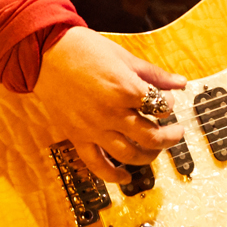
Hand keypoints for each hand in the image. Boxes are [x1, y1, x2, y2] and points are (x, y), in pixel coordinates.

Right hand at [34, 28, 185, 185]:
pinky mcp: (78, 137)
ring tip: (155, 150)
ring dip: (149, 156)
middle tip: (175, 132)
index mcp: (126, 89)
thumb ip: (154, 74)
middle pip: (151, 137)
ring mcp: (94, 128)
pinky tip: (125, 177)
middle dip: (170, 137)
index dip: (170, 104)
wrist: (45, 53)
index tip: (167, 101)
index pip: (161, 106)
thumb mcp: (124, 57)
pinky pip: (97, 164)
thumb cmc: (84, 49)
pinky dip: (113, 175)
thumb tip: (180, 83)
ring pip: (130, 154)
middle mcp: (112, 113)